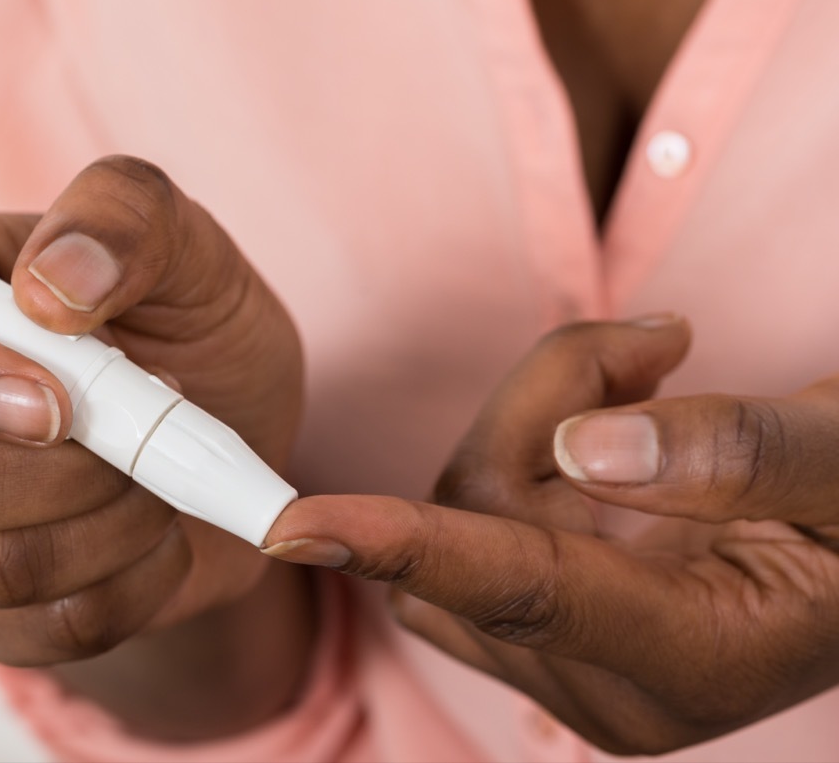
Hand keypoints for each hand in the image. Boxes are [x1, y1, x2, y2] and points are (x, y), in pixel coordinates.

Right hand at [0, 157, 309, 737]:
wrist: (228, 429)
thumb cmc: (177, 316)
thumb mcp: (176, 234)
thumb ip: (121, 216)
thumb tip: (52, 286)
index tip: (47, 392)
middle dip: (71, 464)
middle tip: (143, 412)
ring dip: (120, 516)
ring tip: (155, 462)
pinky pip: (54, 629)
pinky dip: (140, 576)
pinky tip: (151, 524)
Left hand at [263, 316, 838, 754]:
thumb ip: (736, 454)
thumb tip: (584, 452)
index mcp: (685, 664)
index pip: (518, 596)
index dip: (402, 549)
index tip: (292, 527)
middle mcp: (600, 675)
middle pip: (470, 529)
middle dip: (533, 414)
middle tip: (655, 352)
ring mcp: (561, 641)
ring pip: (463, 503)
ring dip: (537, 410)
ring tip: (657, 367)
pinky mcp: (542, 598)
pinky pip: (479, 497)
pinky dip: (532, 427)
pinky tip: (623, 403)